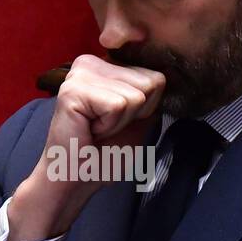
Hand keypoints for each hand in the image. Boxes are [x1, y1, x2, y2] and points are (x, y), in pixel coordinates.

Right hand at [7, 54, 163, 240]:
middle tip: (105, 127)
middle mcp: (92, 62)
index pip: (156, 77)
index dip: (145, 109)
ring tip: (96, 129)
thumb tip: (167, 76)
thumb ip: (152, 96)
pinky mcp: (74, 89)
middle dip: (134, 114)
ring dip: (119, 122)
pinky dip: (109, 126)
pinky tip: (89, 129)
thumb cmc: (104, 153)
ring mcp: (81, 73)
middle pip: (149, 83)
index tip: (118, 121)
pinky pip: (117, 105)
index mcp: (107, 66)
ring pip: (135, 96)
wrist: (75, 178)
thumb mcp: (140, 120)